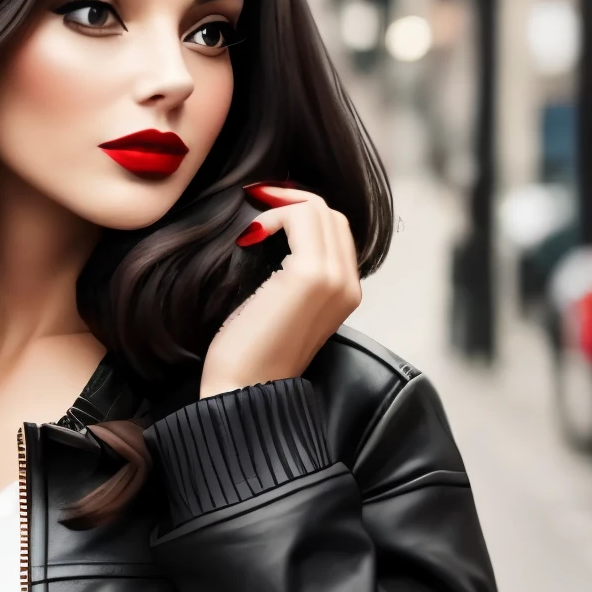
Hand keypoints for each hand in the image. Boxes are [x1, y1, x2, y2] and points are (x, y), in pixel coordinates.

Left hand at [200, 184, 360, 395]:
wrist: (242, 393)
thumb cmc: (249, 356)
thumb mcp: (279, 309)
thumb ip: (289, 276)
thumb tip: (267, 234)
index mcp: (345, 294)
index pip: (335, 231)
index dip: (301, 210)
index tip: (265, 207)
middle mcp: (348, 285)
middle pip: (331, 214)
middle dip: (292, 199)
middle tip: (255, 200)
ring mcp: (334, 279)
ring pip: (319, 210)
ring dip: (281, 205)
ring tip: (251, 219)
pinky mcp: (311, 276)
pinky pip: (300, 218)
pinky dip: (272, 216)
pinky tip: (248, 237)